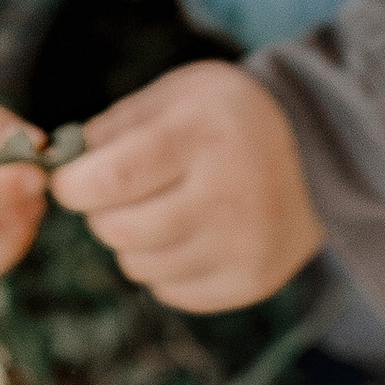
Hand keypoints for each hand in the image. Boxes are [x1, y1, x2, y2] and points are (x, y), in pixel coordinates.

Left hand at [47, 59, 324, 313]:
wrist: (319, 152)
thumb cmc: (229, 117)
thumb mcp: (181, 94)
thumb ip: (119, 123)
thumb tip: (65, 163)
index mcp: (204, 134)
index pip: (113, 177)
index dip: (74, 185)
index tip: (68, 181)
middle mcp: (227, 194)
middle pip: (120, 230)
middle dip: (100, 214)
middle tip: (113, 195)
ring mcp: (242, 245)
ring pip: (139, 266)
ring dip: (131, 241)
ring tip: (157, 211)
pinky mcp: (250, 281)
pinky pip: (170, 291)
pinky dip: (163, 267)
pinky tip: (186, 235)